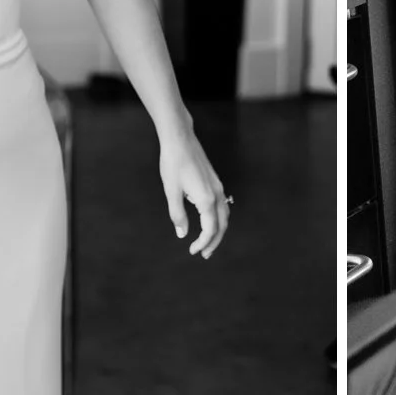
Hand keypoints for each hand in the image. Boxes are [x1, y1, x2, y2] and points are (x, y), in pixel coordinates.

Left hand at [159, 135, 230, 258]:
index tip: (193, 251)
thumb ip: (178, 215)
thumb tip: (182, 234)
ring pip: (224, 215)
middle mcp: (216, 194)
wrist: (180, 140)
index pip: (210, 229)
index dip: (203, 243)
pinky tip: (208, 221)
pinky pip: (222, 206)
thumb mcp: (171, 191)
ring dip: (218, 231)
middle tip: (204, 254)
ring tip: (208, 242)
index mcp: (206, 199)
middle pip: (222, 225)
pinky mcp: (215, 182)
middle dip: (214, 241)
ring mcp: (218, 187)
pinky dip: (218, 219)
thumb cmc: (173, 164)